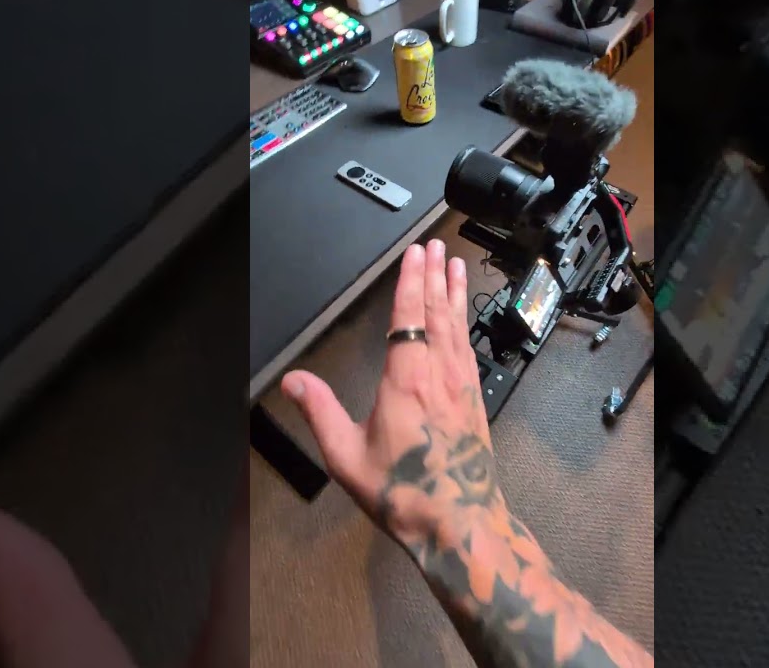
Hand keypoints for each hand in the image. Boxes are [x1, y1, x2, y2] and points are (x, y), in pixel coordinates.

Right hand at [284, 241, 654, 667]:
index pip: (410, 316)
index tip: (415, 253)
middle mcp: (440, 375)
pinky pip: (470, 349)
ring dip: (455, 294)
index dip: (411, 281)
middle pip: (439, 312)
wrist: (459, 522)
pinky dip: (466, 323)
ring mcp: (463, 387)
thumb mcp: (346, 455)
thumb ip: (319, 411)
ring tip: (454, 267)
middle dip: (435, 276)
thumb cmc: (404, 492)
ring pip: (459, 327)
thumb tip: (293, 380)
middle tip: (436, 247)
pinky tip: (464, 319)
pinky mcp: (475, 402)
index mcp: (407, 381)